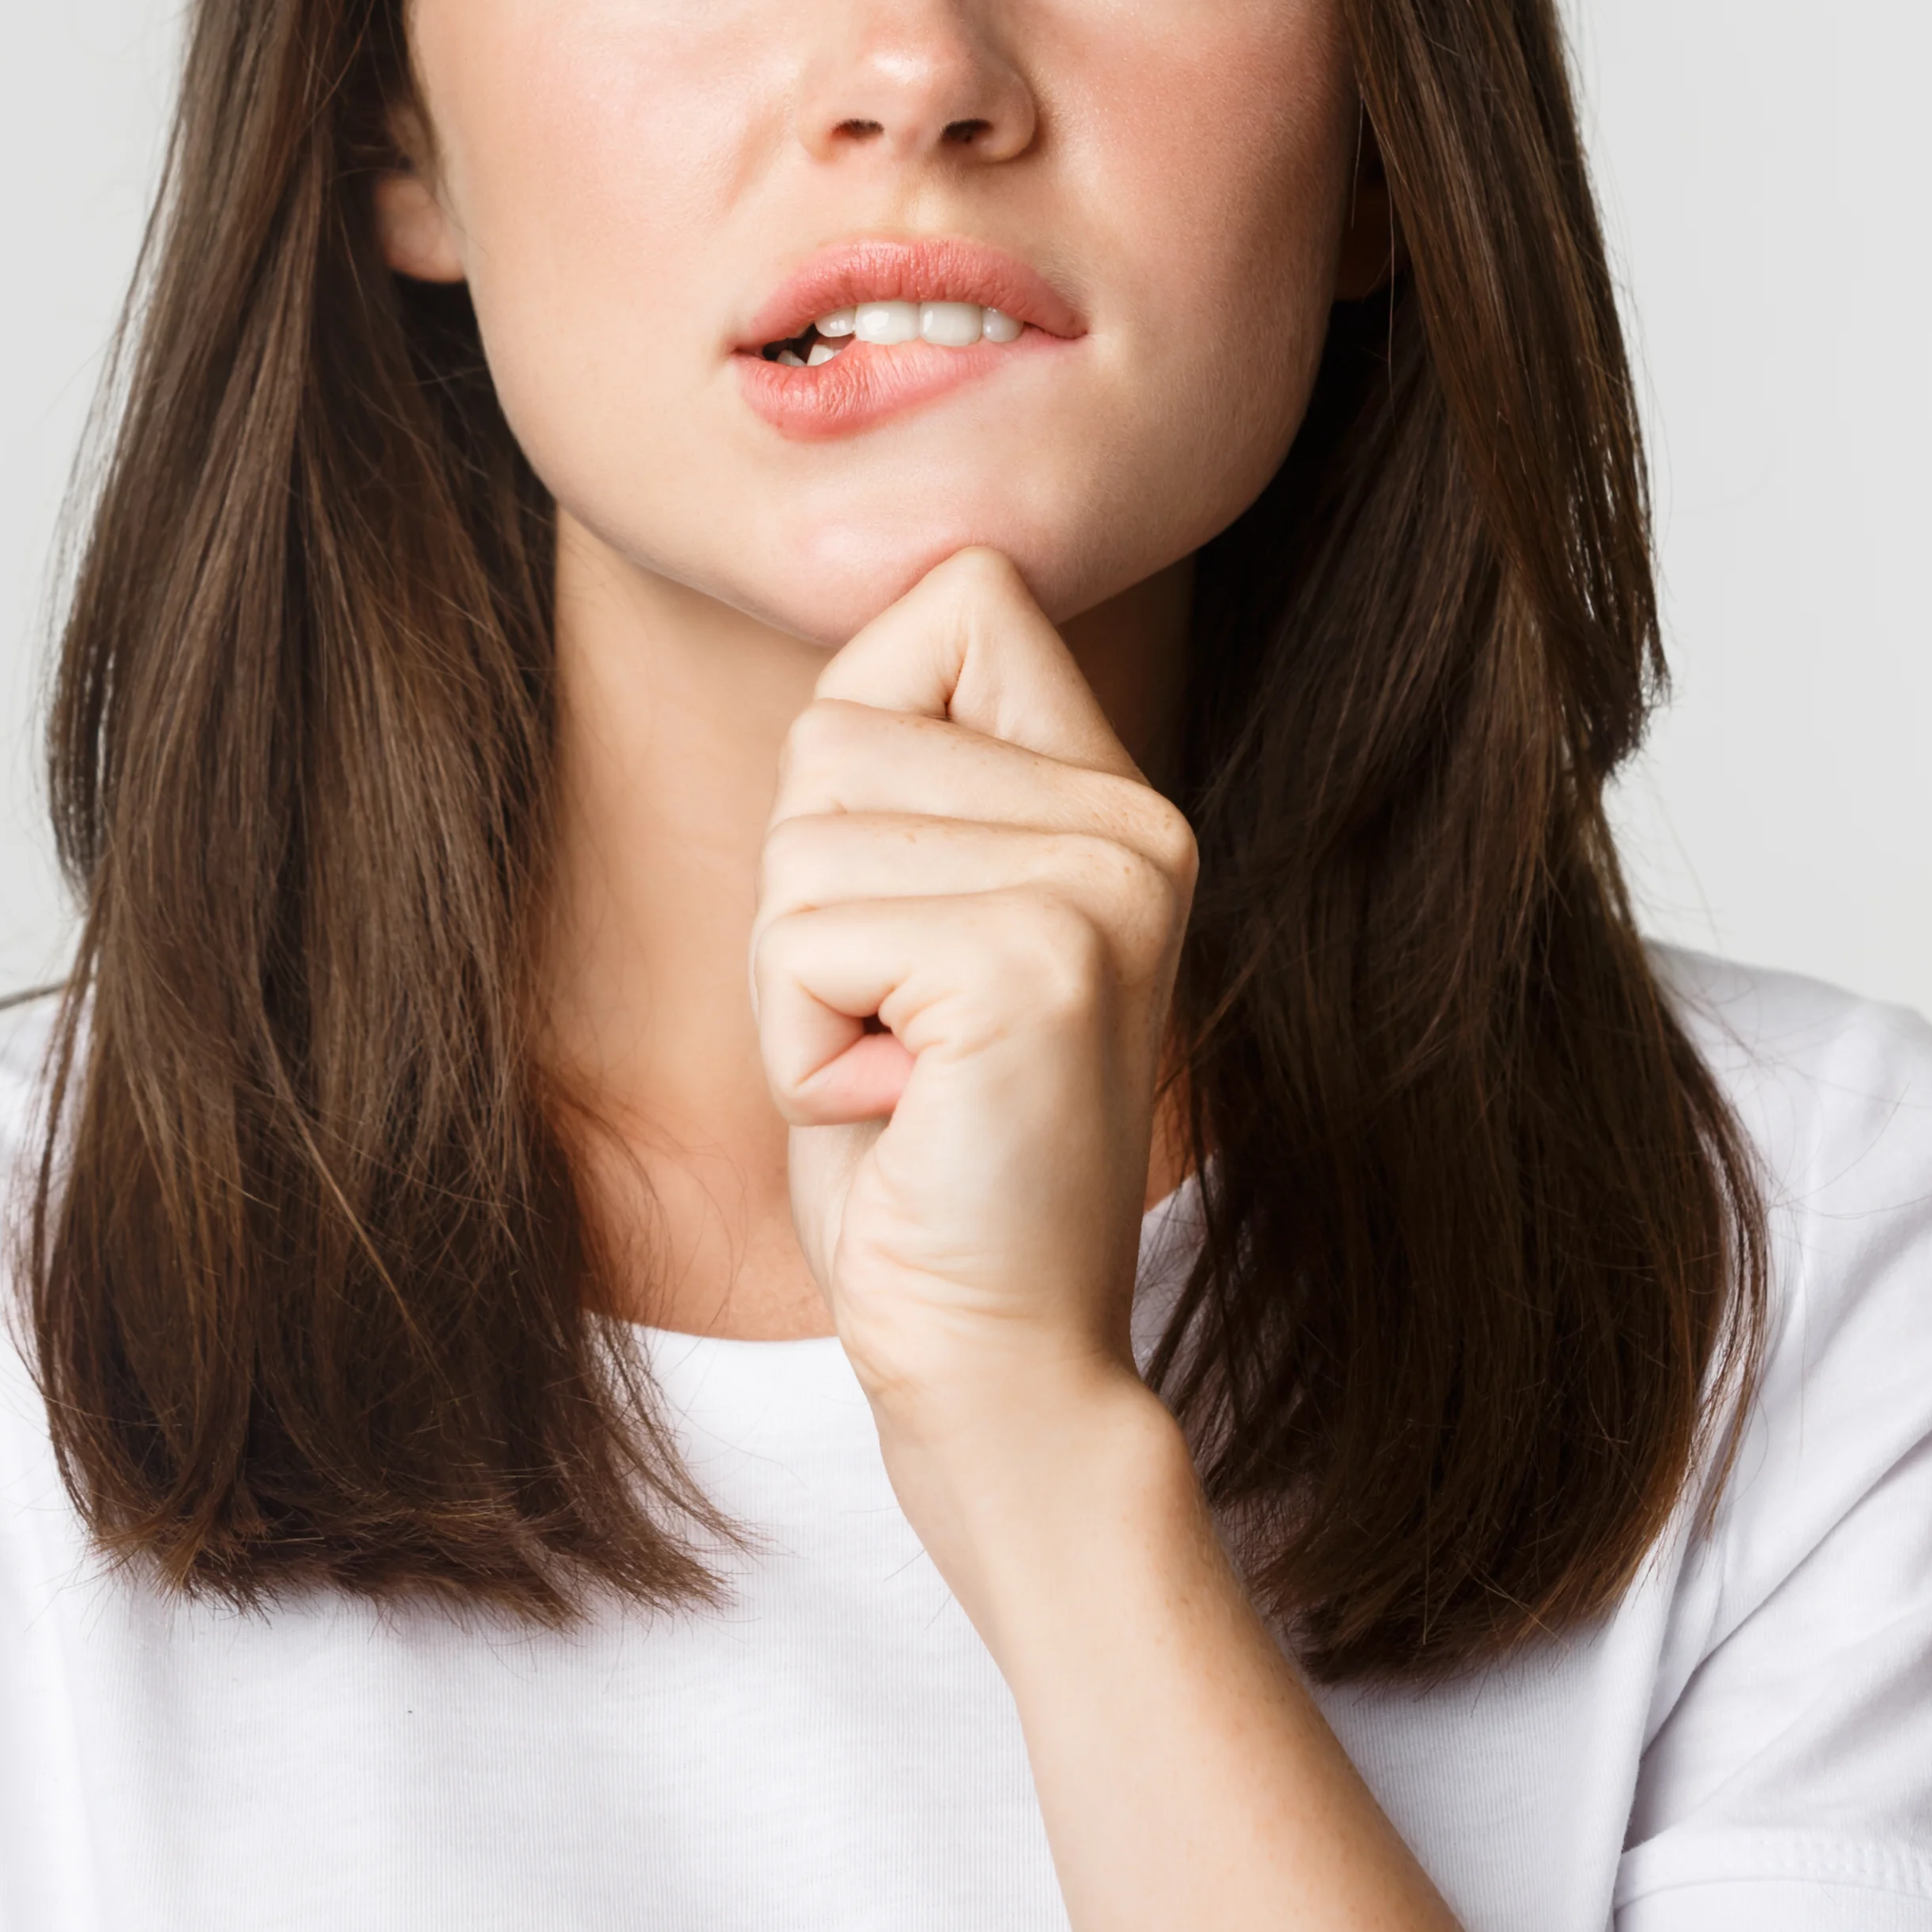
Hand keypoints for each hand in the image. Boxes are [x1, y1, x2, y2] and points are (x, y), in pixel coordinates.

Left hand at [751, 546, 1196, 1477]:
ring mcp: (1100, 889)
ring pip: (802, 840)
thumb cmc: (918, 1151)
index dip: (861, 732)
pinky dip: (799, 1043)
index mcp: (1116, 799)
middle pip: (834, 733)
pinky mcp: (1032, 966)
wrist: (996, 1361)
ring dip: (795, 986)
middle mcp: (1135, 824)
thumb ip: (904, 774)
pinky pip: (799, 935)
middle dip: (804, 902)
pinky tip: (898, 1110)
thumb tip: (897, 569)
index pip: (958, 595)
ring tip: (900, 1076)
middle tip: (896, 1034)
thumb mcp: (905, 924)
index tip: (902, 906)